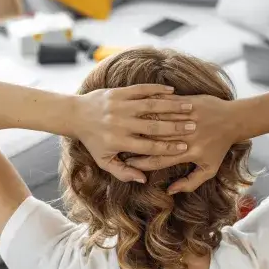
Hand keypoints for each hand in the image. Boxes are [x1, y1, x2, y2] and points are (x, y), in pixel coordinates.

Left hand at [72, 84, 195, 182]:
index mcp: (118, 142)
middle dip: (175, 127)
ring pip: (150, 106)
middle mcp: (119, 123)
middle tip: (193, 127)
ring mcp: (119, 106)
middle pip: (152, 126)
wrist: (75, 115)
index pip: (147, 147)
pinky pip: (141, 89)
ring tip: (189, 107)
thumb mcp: (104, 160)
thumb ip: (123, 172)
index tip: (185, 147)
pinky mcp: (119, 92)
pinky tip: (172, 91)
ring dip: (171, 106)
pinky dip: (157, 89)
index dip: (167, 147)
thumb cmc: (93, 141)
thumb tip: (143, 179)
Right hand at [126, 94, 238, 192]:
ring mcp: (187, 119)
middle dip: (135, 144)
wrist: (233, 119)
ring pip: (158, 122)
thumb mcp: (209, 169)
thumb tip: (170, 191)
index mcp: (189, 153)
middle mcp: (187, 137)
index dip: (141, 163)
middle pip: (154, 141)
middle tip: (119, 146)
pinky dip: (152, 108)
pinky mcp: (188, 104)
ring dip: (140, 124)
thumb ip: (190, 182)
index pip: (158, 160)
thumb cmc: (220, 146)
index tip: (127, 163)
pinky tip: (138, 110)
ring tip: (124, 127)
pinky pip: (166, 106)